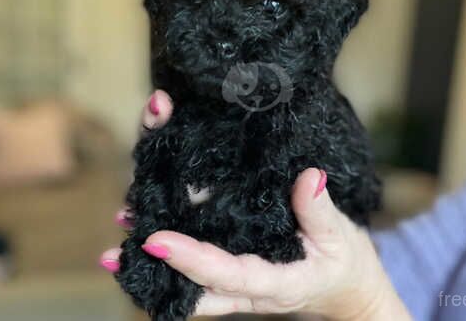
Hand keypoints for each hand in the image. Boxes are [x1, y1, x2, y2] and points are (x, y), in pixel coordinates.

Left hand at [101, 90, 410, 320]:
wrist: (345, 289)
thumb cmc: (344, 264)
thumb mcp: (341, 237)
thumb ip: (320, 211)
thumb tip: (308, 176)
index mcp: (273, 283)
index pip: (226, 275)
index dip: (190, 259)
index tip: (154, 239)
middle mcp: (244, 289)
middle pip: (194, 279)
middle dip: (156, 257)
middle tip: (120, 232)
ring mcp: (235, 281)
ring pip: (188, 274)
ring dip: (155, 252)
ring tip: (123, 220)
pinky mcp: (234, 266)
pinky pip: (197, 263)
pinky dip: (172, 245)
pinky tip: (146, 223)